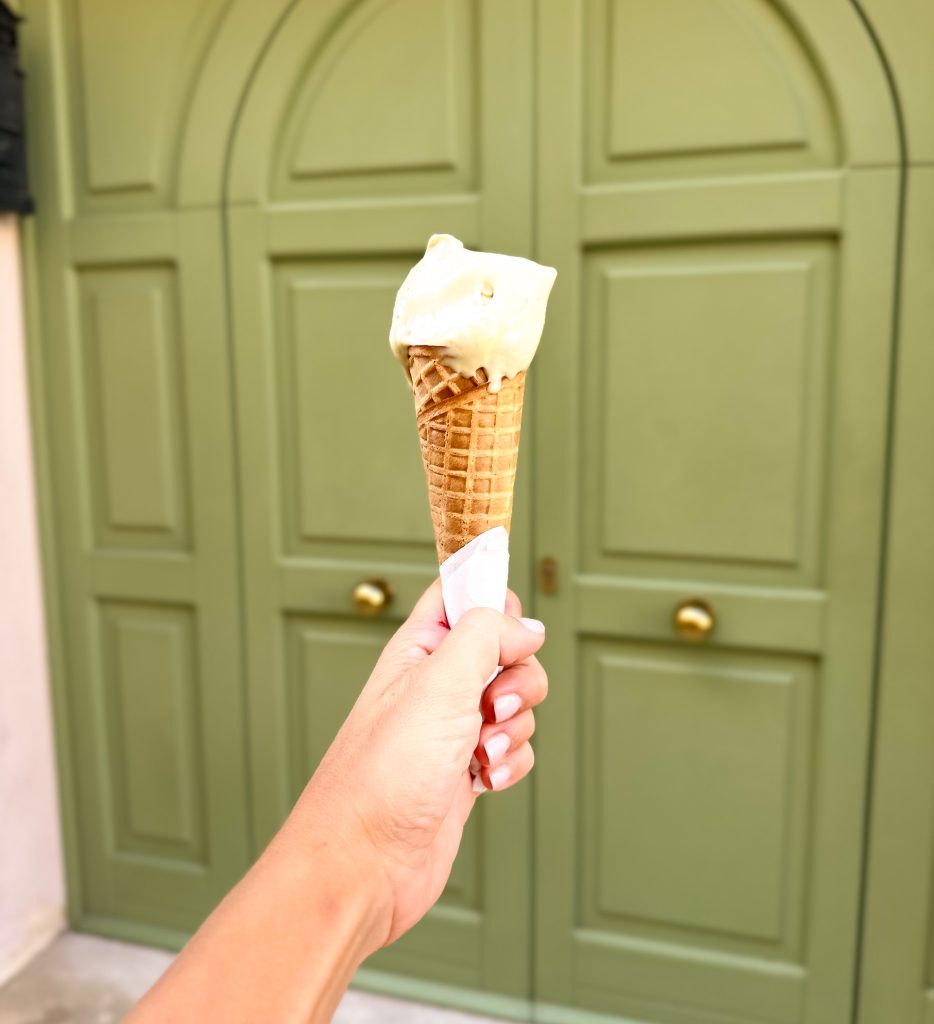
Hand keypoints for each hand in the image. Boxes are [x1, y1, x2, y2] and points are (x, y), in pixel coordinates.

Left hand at [287, 579, 547, 946]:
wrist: (365, 863)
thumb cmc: (383, 775)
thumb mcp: (440, 683)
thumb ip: (488, 636)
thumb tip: (529, 626)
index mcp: (419, 648)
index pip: (462, 593)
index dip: (493, 599)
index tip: (508, 624)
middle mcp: (437, 683)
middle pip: (507, 649)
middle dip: (517, 678)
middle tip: (489, 705)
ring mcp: (453, 727)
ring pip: (517, 702)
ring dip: (514, 728)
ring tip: (480, 752)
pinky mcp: (467, 769)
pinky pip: (514, 747)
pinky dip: (510, 763)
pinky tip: (484, 781)